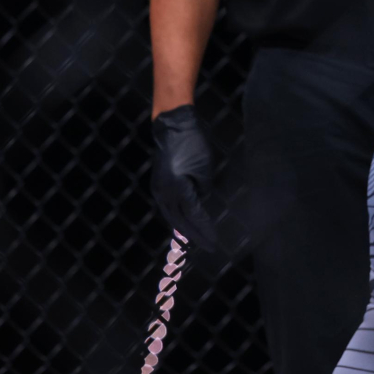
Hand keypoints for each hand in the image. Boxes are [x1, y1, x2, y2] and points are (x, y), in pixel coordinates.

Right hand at [150, 105, 218, 250]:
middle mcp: (164, 194)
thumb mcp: (204, 167)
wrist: (172, 126)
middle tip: (208, 246)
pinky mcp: (159, 184)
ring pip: (172, 216)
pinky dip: (178, 217)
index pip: (194, 217)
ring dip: (185, 228)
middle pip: (180, 221)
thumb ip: (203, 188)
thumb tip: (200, 201)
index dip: (205, 230)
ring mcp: (159, 189)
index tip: (214, 242)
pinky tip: (184, 222)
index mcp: (178, 190)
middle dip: (194, 235)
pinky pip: (169, 207)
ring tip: (196, 239)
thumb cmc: (192, 144)